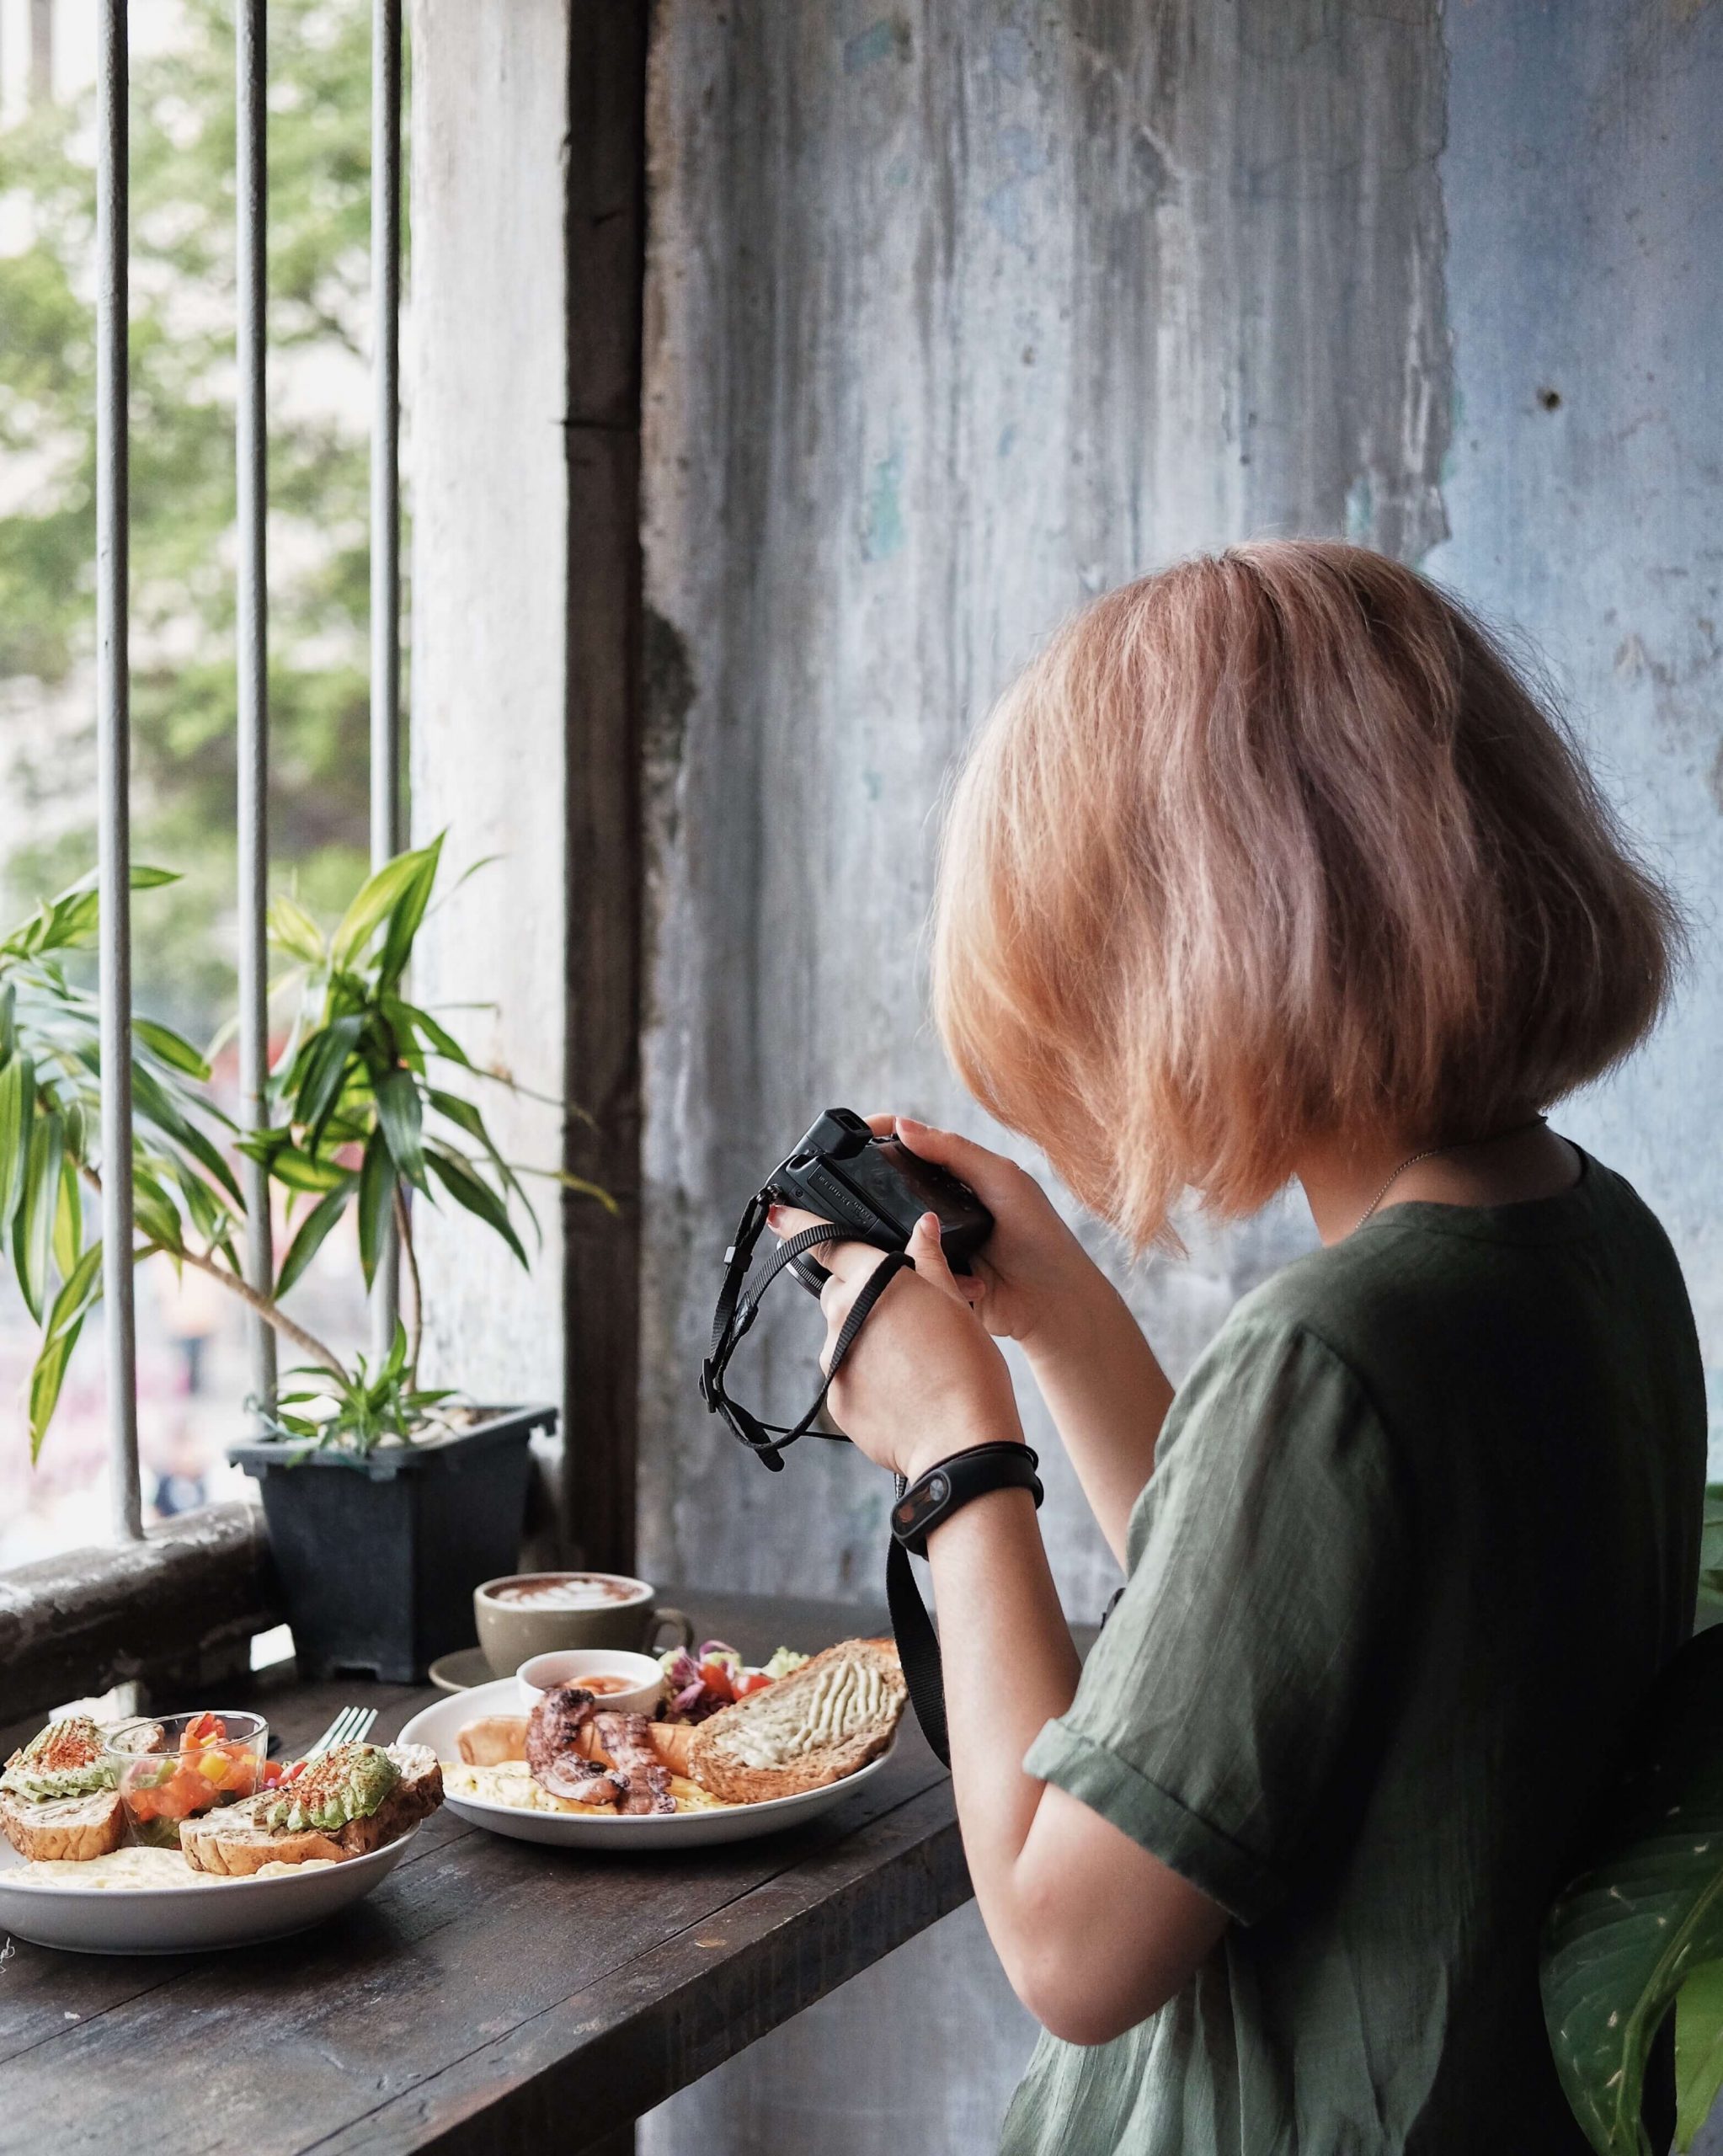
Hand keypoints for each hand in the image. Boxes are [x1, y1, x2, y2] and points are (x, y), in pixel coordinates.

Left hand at [766, 1203, 1022, 1483]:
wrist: (961, 1442)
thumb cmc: (968, 1371)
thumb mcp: (955, 1304)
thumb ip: (930, 1262)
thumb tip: (922, 1227)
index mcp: (874, 1281)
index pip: (828, 1242)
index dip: (799, 1224)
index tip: (778, 1215)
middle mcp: (842, 1315)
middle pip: (839, 1290)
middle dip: (861, 1292)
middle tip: (905, 1312)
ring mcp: (833, 1359)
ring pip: (843, 1334)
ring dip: (866, 1336)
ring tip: (915, 1360)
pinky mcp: (834, 1397)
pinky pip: (845, 1373)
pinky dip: (867, 1374)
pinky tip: (904, 1388)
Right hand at [874, 1115, 1109, 1355]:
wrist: (1051, 1302)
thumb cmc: (1039, 1235)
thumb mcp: (1001, 1179)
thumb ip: (954, 1151)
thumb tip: (903, 1126)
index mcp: (956, 1175)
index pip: (907, 1144)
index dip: (878, 1134)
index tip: (851, 1135)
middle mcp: (938, 1206)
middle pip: (887, 1187)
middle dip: (871, 1188)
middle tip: (851, 1189)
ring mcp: (931, 1241)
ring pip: (887, 1230)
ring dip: (891, 1234)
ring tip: (910, 1239)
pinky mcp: (928, 1276)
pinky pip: (901, 1268)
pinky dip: (911, 1267)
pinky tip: (929, 1268)